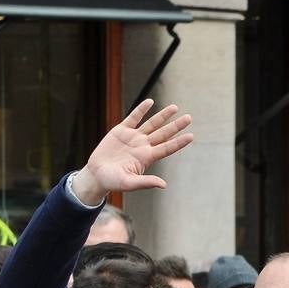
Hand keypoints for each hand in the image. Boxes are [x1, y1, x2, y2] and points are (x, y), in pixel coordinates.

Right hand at [71, 100, 193, 205]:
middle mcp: (143, 146)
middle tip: (189, 118)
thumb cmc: (113, 182)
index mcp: (147, 158)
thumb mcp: (130, 183)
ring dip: (163, 115)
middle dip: (176, 126)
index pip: (167, 148)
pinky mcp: (121, 131)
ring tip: (175, 107)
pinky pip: (133, 117)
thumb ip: (146, 182)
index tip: (191, 136)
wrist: (97, 174)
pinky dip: (141, 110)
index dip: (179, 142)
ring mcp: (133, 137)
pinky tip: (150, 102)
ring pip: (151, 124)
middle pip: (164, 134)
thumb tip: (164, 185)